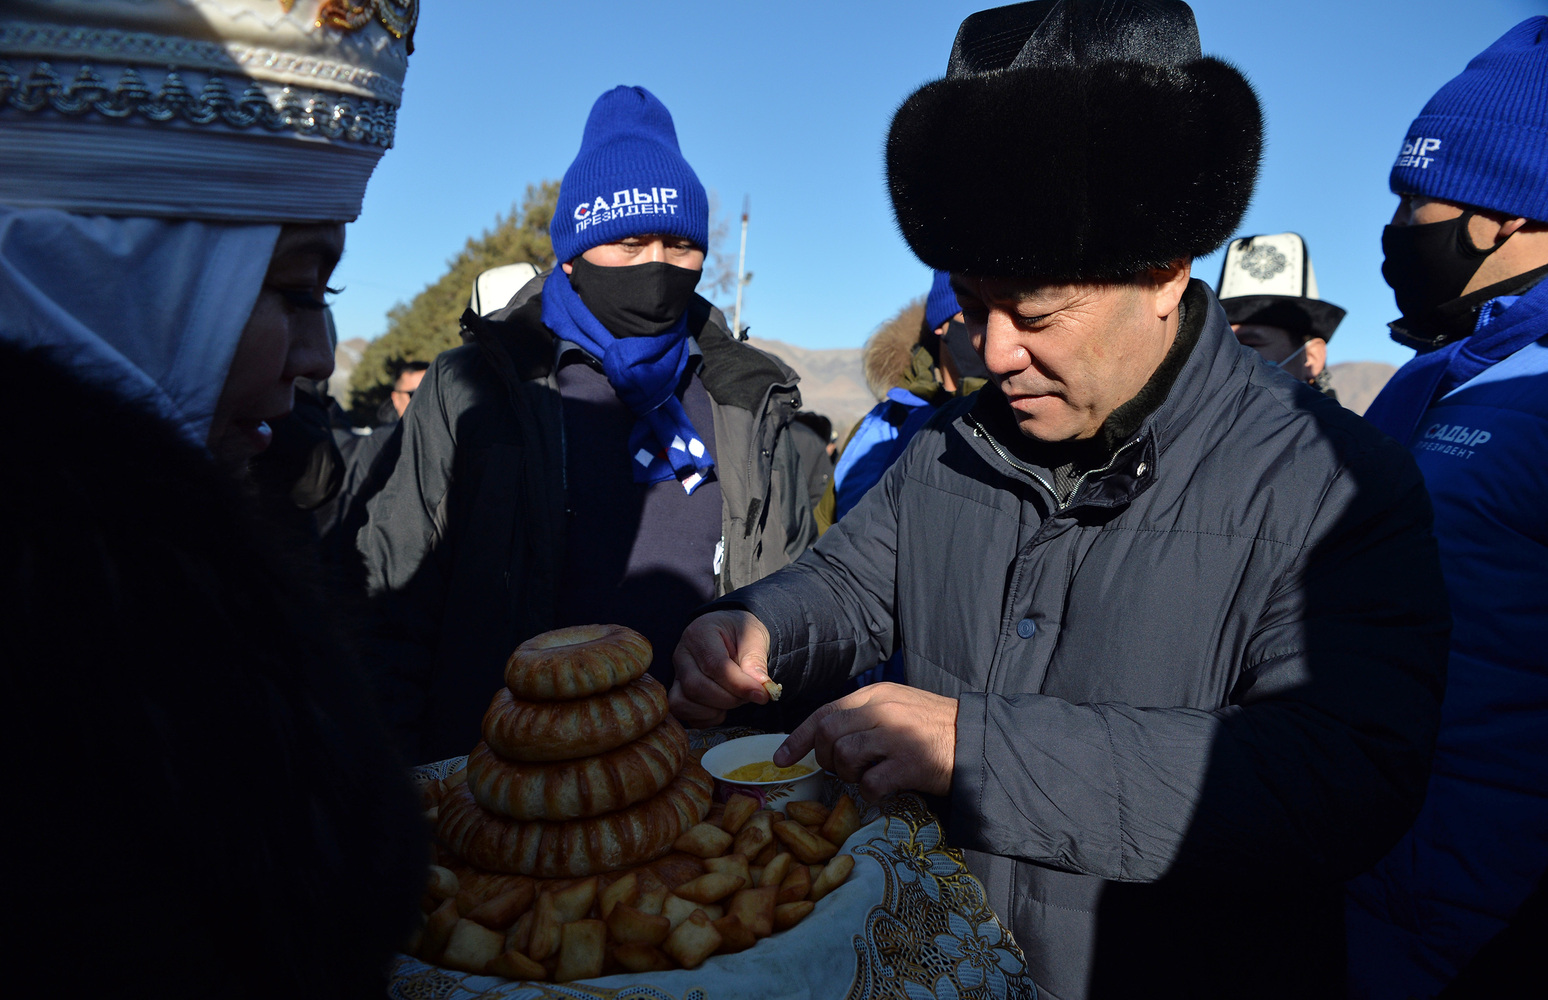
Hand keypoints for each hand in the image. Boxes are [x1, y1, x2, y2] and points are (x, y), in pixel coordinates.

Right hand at [668, 611, 774, 726]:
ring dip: (715, 709)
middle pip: (696, 687)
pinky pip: (684, 713)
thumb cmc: (741, 633)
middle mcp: (682, 654)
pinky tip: (722, 706)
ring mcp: (676, 675)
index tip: (761, 694)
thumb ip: (756, 660)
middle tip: (750, 695)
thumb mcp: (754, 637)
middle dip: (728, 699)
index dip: (738, 684)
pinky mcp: (677, 692)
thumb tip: (762, 686)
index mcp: (700, 633)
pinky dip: (706, 717)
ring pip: (684, 703)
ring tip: (735, 698)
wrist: (732, 635)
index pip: (714, 665)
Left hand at [775, 683, 956, 800]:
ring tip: (866, 777)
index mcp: (876, 695)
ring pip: (845, 757)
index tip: (781, 759)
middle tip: (841, 770)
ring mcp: (897, 736)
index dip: (797, 738)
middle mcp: (883, 711)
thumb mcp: (897, 707)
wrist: (977, 739)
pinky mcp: (910, 764)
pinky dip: (870, 793)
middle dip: (825, 759)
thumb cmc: (934, 726)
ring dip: (849, 775)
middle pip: (828, 735)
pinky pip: (871, 783)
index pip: (824, 713)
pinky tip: (883, 790)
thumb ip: (864, 716)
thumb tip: (825, 738)